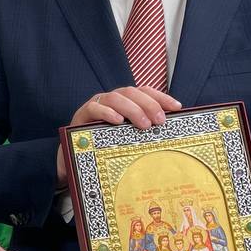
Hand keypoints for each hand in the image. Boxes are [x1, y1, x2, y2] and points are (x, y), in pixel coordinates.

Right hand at [57, 87, 181, 182]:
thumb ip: (142, 132)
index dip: (161, 96)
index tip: (177, 107)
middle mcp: (110, 100)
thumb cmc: (104, 148)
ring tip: (144, 124)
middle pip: (131, 92)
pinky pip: (93, 108)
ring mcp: (95, 106)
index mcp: (124, 103)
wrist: (74, 159)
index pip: (144, 91)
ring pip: (114, 98)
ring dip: (132, 109)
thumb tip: (170, 133)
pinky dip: (106, 112)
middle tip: (160, 120)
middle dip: (148, 104)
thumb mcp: (127, 139)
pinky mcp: (81, 116)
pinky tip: (117, 121)